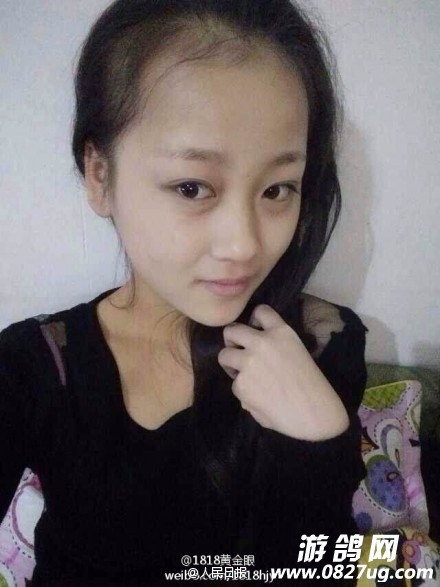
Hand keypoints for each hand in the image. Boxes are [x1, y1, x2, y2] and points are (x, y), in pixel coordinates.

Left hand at [218, 304, 349, 440]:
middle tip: (237, 352)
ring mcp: (249, 362)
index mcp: (281, 332)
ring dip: (230, 364)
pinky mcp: (241, 383)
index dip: (253, 321)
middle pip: (231, 330)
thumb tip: (250, 350)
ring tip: (245, 376)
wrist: (314, 412)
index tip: (254, 330)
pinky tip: (259, 398)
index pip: (260, 310)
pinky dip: (243, 391)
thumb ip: (274, 345)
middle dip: (231, 340)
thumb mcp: (297, 352)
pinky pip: (234, 384)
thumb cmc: (311, 385)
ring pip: (224, 355)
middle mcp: (262, 342)